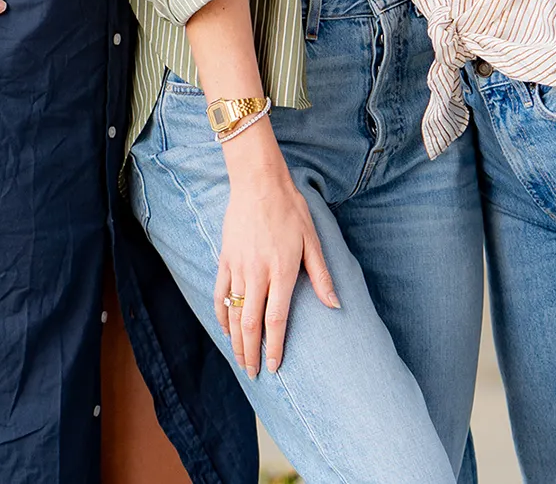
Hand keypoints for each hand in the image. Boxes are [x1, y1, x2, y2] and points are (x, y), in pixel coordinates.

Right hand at [211, 122, 338, 378]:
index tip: (275, 367)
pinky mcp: (225, 258)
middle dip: (251, 352)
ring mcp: (237, 267)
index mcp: (281, 271)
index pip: (275, 320)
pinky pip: (219, 293)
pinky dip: (221, 315)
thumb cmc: (290, 209)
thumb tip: (335, 305)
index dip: (275, 347)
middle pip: (250, 323)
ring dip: (235, 340)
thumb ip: (321, 276)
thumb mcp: (313, 240)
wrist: (258, 182)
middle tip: (253, 374)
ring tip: (240, 359)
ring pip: (232, 312)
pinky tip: (225, 329)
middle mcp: (257, 274)